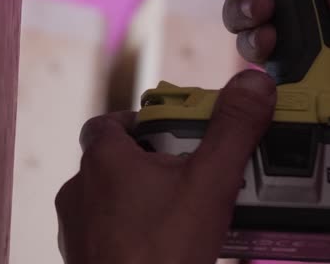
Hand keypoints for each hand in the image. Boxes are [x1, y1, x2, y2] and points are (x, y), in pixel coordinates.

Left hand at [54, 71, 275, 263]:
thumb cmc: (160, 253)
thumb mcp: (210, 183)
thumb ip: (232, 130)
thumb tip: (252, 83)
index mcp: (103, 159)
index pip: (109, 122)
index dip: (140, 122)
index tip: (174, 132)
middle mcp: (79, 189)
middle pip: (116, 161)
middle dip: (154, 166)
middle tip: (193, 177)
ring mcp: (76, 229)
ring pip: (111, 201)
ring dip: (142, 202)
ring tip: (184, 216)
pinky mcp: (83, 260)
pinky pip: (108, 235)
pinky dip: (133, 235)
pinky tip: (166, 248)